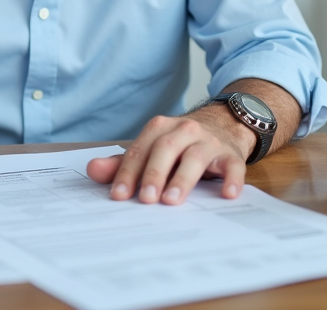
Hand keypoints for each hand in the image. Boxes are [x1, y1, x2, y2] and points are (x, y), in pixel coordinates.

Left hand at [85, 106, 253, 204]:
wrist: (223, 125)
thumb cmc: (181, 144)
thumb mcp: (152, 149)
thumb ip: (124, 163)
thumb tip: (93, 170)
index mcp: (159, 128)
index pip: (140, 150)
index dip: (128, 172)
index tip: (119, 195)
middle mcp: (184, 130)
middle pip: (165, 149)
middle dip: (153, 174)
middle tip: (145, 199)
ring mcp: (209, 141)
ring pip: (195, 157)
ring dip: (182, 179)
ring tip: (171, 200)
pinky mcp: (231, 154)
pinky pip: (233, 165)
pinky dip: (231, 179)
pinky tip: (227, 194)